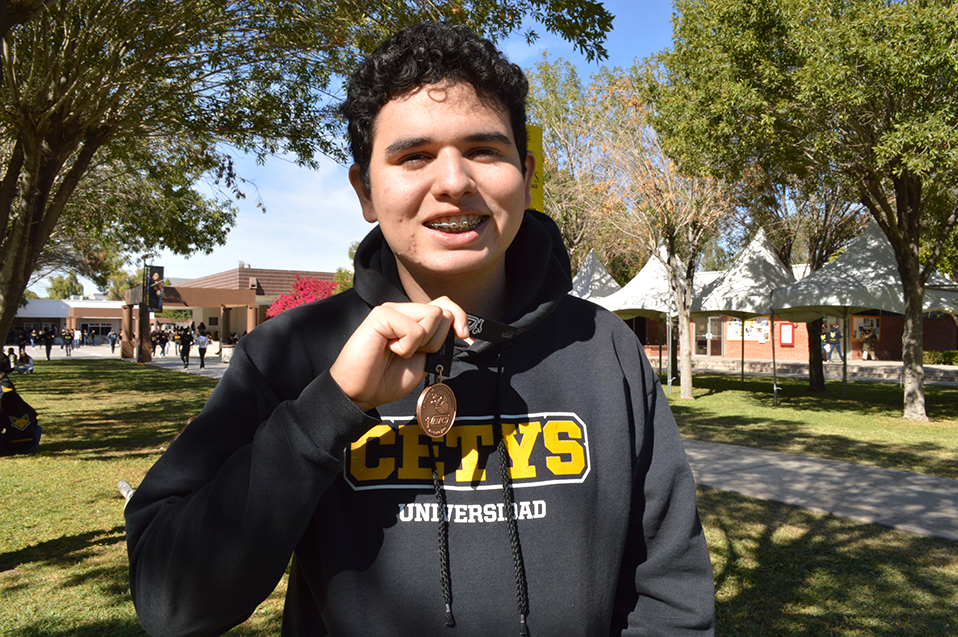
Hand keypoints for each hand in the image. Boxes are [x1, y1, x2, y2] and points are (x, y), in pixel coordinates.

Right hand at [329, 297, 469, 411]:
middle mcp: (403, 310)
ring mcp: (391, 310)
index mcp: (413, 319)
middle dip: (436, 341)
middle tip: (412, 354)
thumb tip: (461, 330)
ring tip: (399, 352)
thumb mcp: (424, 360)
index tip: (465, 336)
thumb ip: (439, 342)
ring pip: (433, 316)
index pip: (446, 305)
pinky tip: (389, 350)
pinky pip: (414, 329)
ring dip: (421, 344)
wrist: (360, 393)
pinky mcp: (381, 315)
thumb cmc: (386, 378)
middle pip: (443, 313)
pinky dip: (407, 347)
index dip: (460, 318)